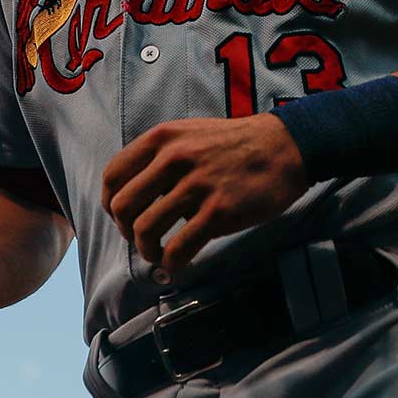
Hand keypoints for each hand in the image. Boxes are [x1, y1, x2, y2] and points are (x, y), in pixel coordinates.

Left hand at [101, 114, 310, 272]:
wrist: (286, 147)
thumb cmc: (237, 144)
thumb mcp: (191, 134)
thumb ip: (161, 157)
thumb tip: (136, 195)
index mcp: (163, 139)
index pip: (113, 176)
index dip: (111, 203)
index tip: (123, 217)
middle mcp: (174, 159)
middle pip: (123, 207)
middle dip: (127, 232)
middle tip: (143, 239)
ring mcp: (197, 185)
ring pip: (146, 231)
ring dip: (148, 251)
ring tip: (160, 254)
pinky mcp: (219, 211)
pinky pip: (179, 248)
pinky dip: (173, 263)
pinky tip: (180, 263)